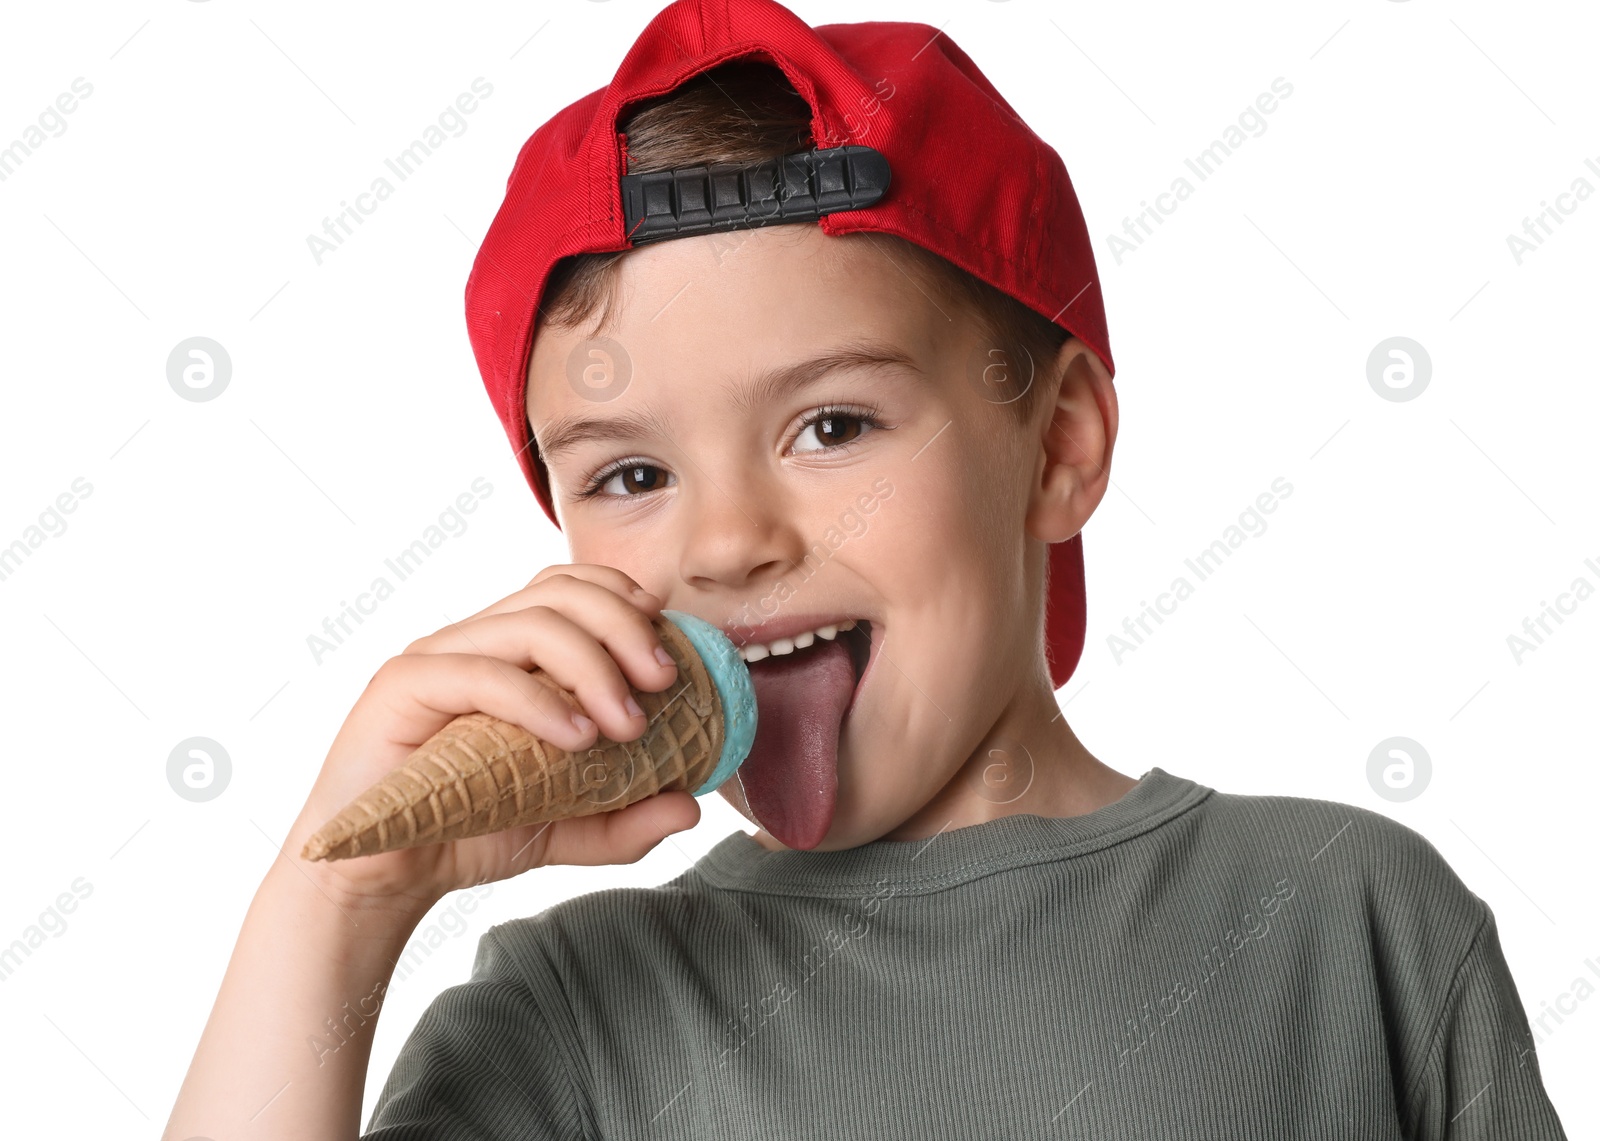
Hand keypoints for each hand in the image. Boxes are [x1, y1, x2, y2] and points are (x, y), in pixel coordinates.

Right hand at [283, 564, 695, 912]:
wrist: (382, 877)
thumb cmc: (466, 831)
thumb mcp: (566, 828)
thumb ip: (625, 818)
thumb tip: (690, 807)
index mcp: (510, 651)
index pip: (572, 588)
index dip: (626, 602)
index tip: (673, 653)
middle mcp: (475, 639)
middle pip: (561, 593)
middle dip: (626, 629)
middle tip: (665, 684)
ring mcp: (437, 656)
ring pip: (530, 624)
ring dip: (595, 666)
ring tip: (629, 724)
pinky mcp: (403, 686)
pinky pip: (481, 674)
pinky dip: (539, 702)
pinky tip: (577, 741)